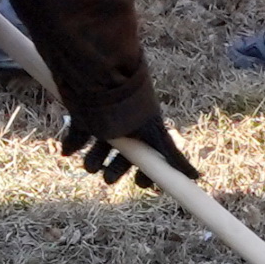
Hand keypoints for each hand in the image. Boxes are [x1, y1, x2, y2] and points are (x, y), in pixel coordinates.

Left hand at [65, 113, 193, 190]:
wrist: (102, 79)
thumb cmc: (131, 107)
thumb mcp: (154, 133)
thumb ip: (172, 155)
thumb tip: (196, 177)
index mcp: (143, 130)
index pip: (147, 157)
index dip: (144, 172)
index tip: (142, 184)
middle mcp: (123, 126)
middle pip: (121, 156)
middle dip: (114, 170)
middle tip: (108, 179)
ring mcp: (102, 121)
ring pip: (97, 148)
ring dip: (93, 160)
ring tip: (90, 166)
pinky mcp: (81, 116)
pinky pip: (76, 136)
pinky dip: (72, 145)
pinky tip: (67, 151)